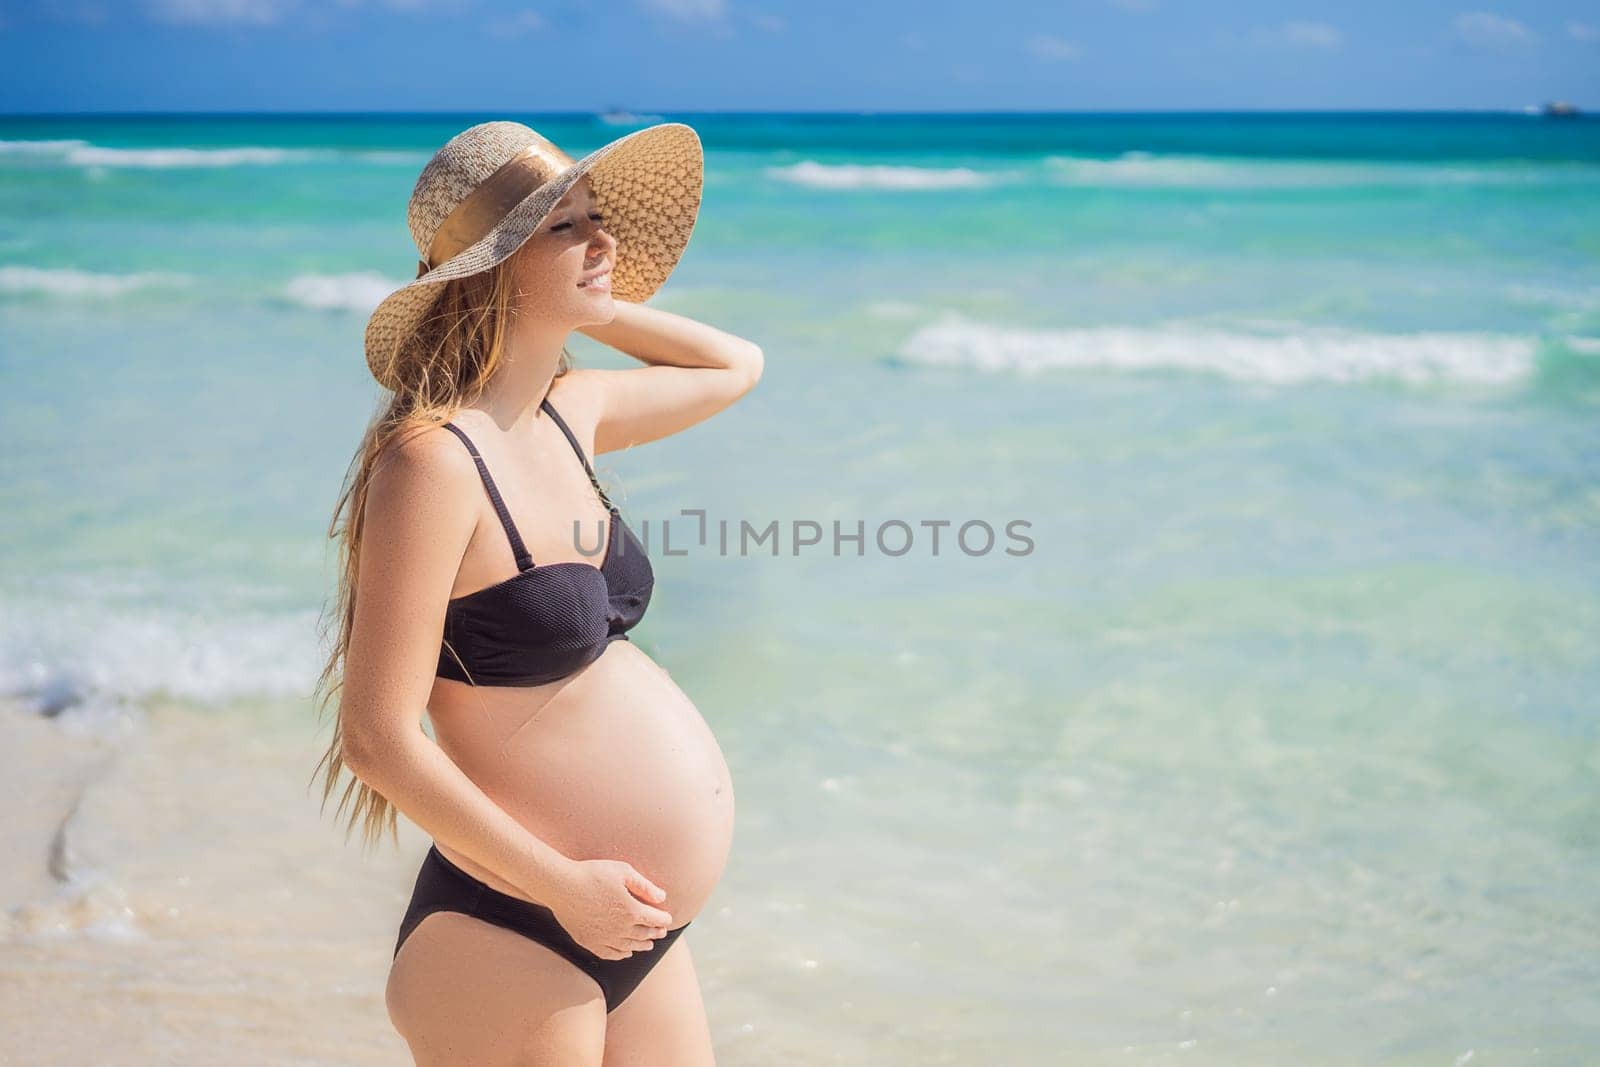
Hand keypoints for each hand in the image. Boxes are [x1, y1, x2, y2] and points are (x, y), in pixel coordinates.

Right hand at [548, 857, 673, 959]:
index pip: (655, 920)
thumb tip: (662, 897)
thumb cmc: (592, 874)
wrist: (561, 886)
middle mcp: (620, 929)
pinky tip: (625, 953)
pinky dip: (621, 955)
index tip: (668, 919)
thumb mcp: (623, 872)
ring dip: (641, 946)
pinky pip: (610, 954)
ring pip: (629, 947)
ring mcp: (604, 938)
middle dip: (655, 933)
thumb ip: (645, 886)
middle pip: (643, 934)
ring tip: (648, 945)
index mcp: (631, 911)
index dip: (664, 919)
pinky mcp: (589, 942)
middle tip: (661, 932)